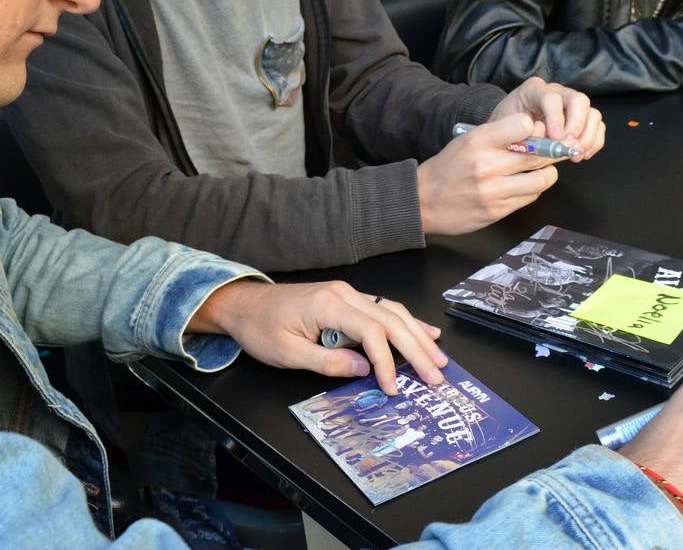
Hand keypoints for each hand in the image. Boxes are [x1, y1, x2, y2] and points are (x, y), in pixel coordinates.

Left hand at [191, 280, 446, 393]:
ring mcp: (348, 293)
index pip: (371, 332)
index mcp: (329, 304)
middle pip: (391, 320)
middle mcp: (345, 293)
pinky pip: (384, 309)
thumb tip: (365, 370)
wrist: (244, 304)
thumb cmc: (260, 328)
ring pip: (393, 312)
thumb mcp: (287, 354)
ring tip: (438, 359)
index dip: (387, 361)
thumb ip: (328, 362)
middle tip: (437, 376)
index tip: (393, 388)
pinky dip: (407, 322)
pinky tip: (426, 332)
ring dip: (418, 336)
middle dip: (416, 350)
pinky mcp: (348, 299)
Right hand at [417, 113, 558, 235]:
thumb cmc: (448, 168)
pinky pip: (530, 197)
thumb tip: (537, 129)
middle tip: (549, 151)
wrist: (423, 201)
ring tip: (539, 170)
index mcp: (478, 140)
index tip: (534, 132)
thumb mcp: (467, 141)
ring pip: (541, 179)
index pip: (523, 124)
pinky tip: (524, 185)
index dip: (534, 128)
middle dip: (549, 152)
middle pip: (538, 154)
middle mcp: (487, 164)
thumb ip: (499, 135)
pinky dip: (533, 189)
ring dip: (546, 173)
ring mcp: (493, 190)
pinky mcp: (498, 210)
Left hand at [488, 76, 605, 160]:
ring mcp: (571, 103)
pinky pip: (597, 125)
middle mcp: (556, 92)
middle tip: (568, 146)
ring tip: (576, 155)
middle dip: (576, 126)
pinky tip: (583, 154)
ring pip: (592, 113)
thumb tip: (546, 142)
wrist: (509, 129)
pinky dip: (594, 141)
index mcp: (533, 90)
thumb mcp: (505, 128)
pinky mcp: (582, 117)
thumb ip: (522, 133)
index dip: (556, 118)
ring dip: (588, 137)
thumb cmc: (506, 128)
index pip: (551, 98)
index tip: (555, 138)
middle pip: (579, 100)